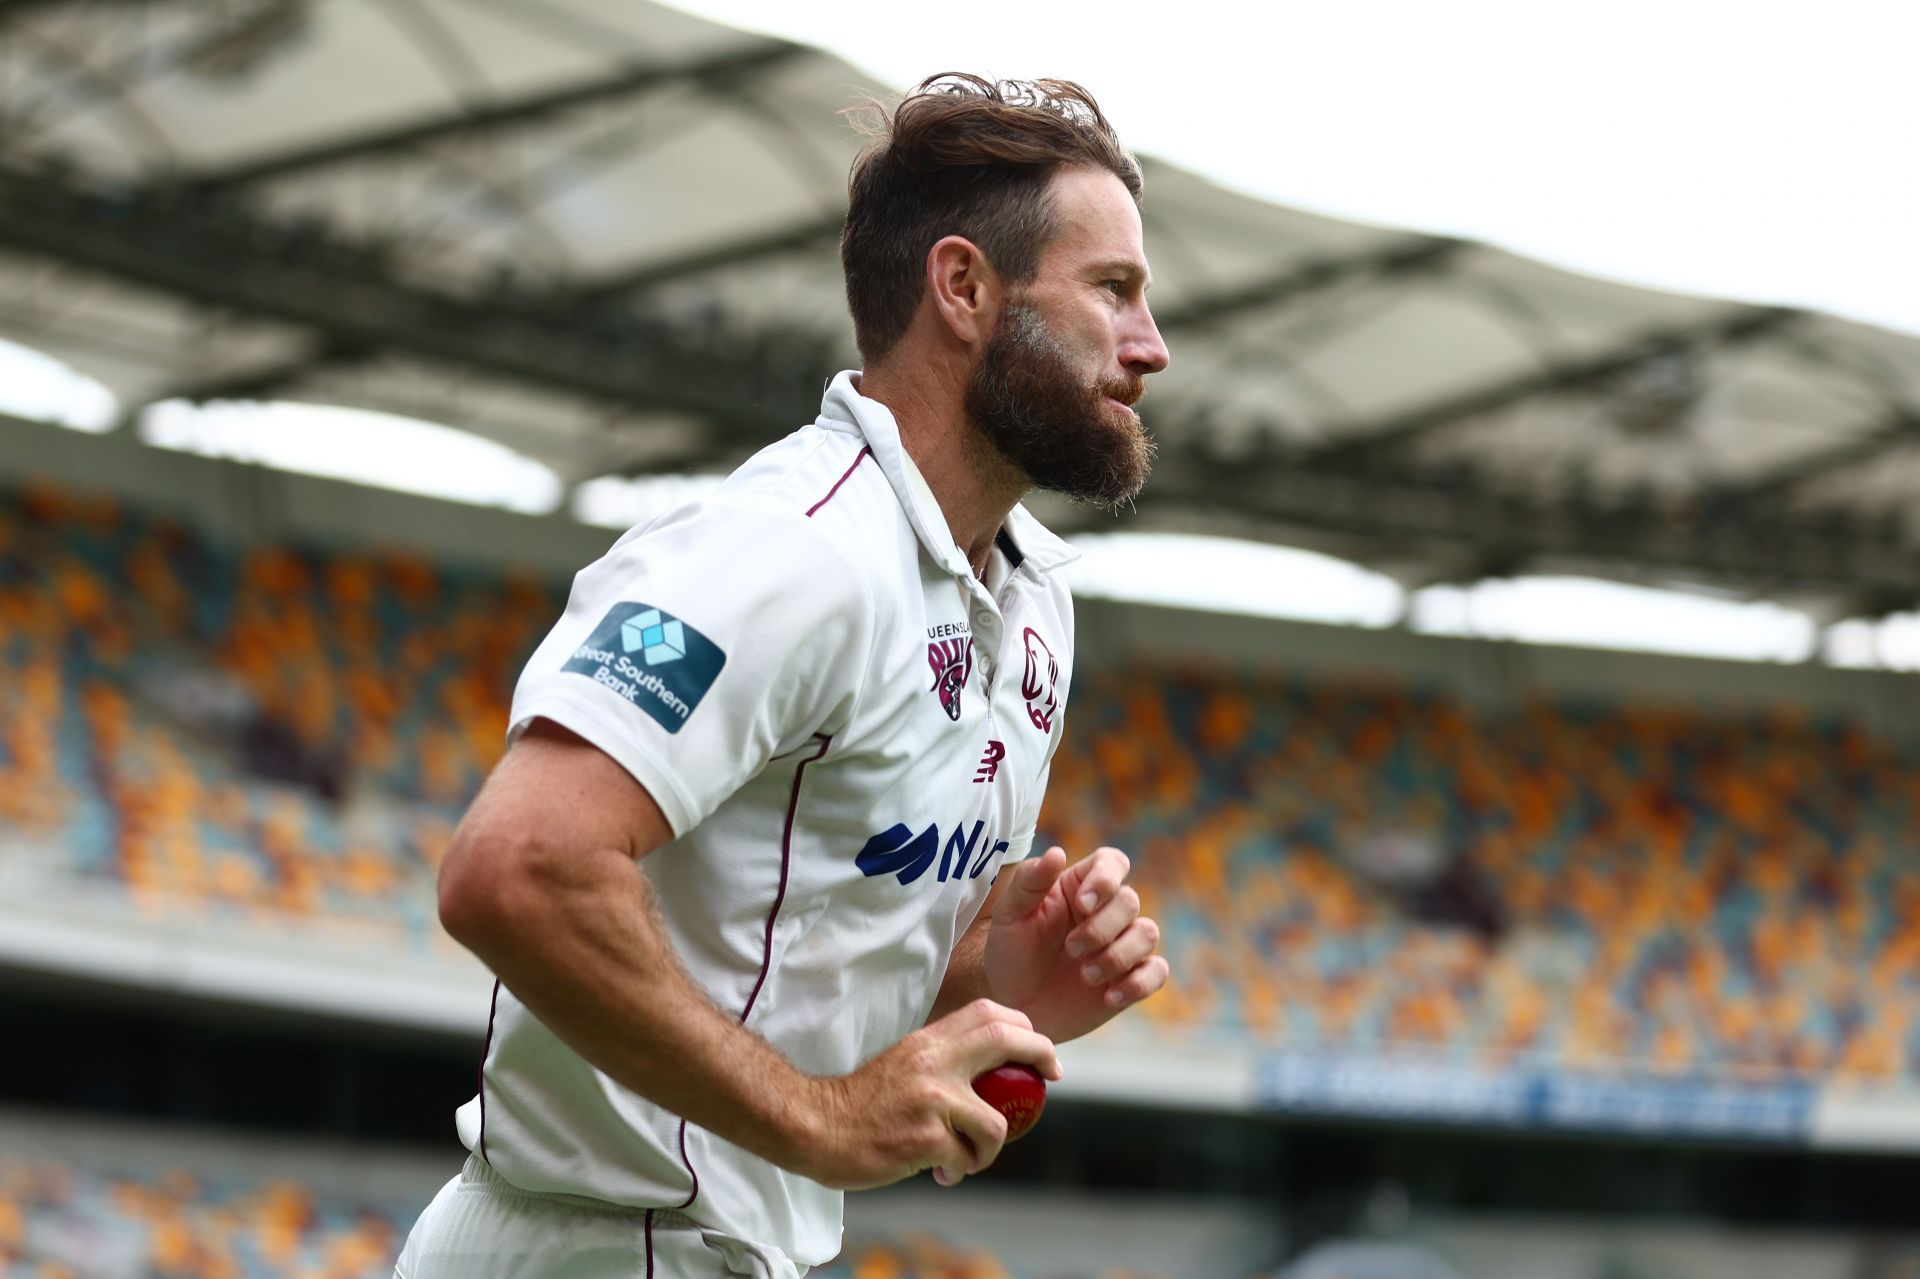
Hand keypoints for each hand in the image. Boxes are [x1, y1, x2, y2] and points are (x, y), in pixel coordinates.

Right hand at [798, 999, 1060, 1190]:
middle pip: (1006, 1039)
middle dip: (1041, 1054)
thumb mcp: (904, 1062)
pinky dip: (962, 1170)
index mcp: (928, 1041)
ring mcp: (932, 1100)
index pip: (988, 1013)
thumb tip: (988, 1071)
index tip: (1040, 1051)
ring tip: (972, 1158)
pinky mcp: (926, 1139)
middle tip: (1051, 1077)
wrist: (815, 1126)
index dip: (1024, 1027)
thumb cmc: (860, 1102)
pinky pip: (966, 1160)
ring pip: (997, 1123)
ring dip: (993, 1148)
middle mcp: (934, 1062)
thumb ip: (941, 1060)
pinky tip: (943, 1174)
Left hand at [984, 846, 1168, 1042]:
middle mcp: (1107, 911)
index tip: (1082, 904)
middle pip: (1130, 901)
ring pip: (1148, 933)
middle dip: (1101, 928)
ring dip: (1118, 956)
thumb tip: (1058, 853)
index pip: (1112, 863)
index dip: (1105, 879)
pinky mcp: (1132, 978)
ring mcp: (1123, 944)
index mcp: (1081, 887)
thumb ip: (1030, 882)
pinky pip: (1157, 972)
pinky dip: (1138, 983)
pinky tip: (1108, 996)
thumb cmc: (1011, 953)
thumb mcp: (1010, 915)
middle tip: (1071, 949)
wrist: (1015, 1003)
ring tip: (1086, 976)